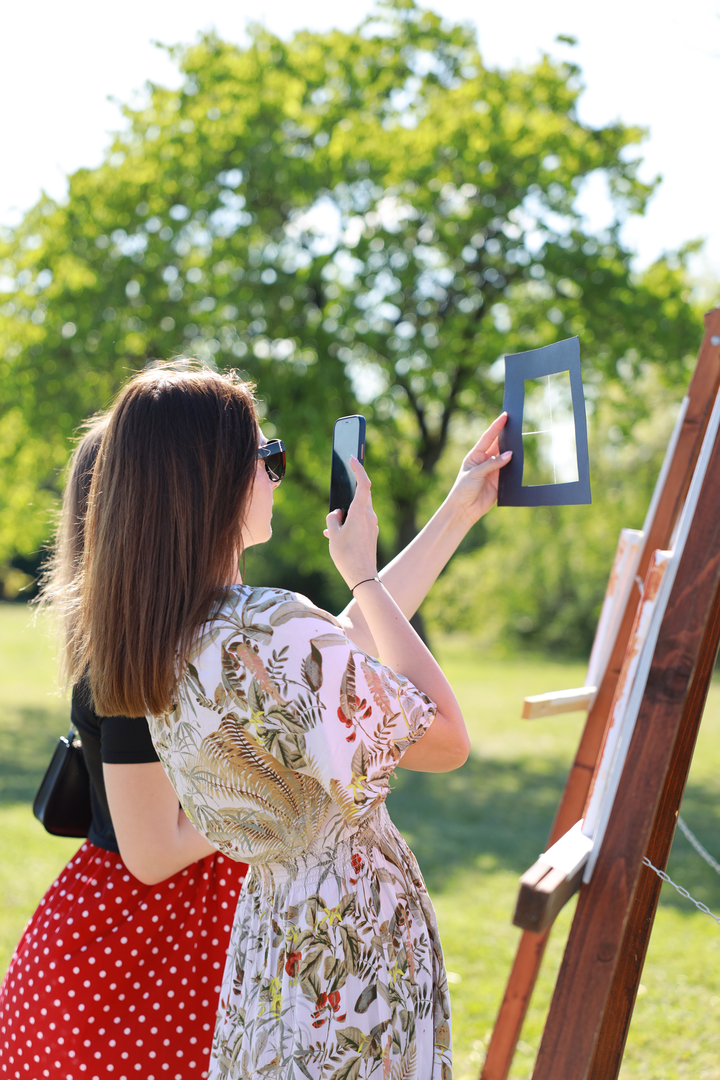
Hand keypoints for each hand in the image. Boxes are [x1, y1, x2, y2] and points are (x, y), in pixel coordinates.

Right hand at [324, 457, 378, 590]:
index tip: (353, 458)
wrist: (362, 576)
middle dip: (350, 491)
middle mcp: (369, 516)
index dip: (359, 469)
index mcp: (360, 512)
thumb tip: (337, 514)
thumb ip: (333, 519)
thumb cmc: (346, 555)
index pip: (363, 484)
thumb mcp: (333, 535)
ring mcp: (372, 525)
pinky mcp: (372, 534)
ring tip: (332, 525)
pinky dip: (349, 523)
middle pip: (361, 496)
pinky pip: (360, 522)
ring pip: (359, 510)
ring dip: (347, 512)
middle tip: (342, 483)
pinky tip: (336, 535)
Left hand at [446, 413, 511, 525]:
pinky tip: (520, 462)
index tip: (505, 416)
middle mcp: (485, 461)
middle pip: (498, 445)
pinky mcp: (499, 482)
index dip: (496, 426)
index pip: (488, 437)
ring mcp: (493, 471)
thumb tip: (509, 454)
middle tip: (517, 425)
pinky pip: (509, 472)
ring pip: (506, 458)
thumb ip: (492, 464)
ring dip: (512, 452)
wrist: (464, 509)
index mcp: (475, 455)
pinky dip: (514, 467)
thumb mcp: (475, 473)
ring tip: (521, 441)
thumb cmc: (463, 489)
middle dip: (507, 436)